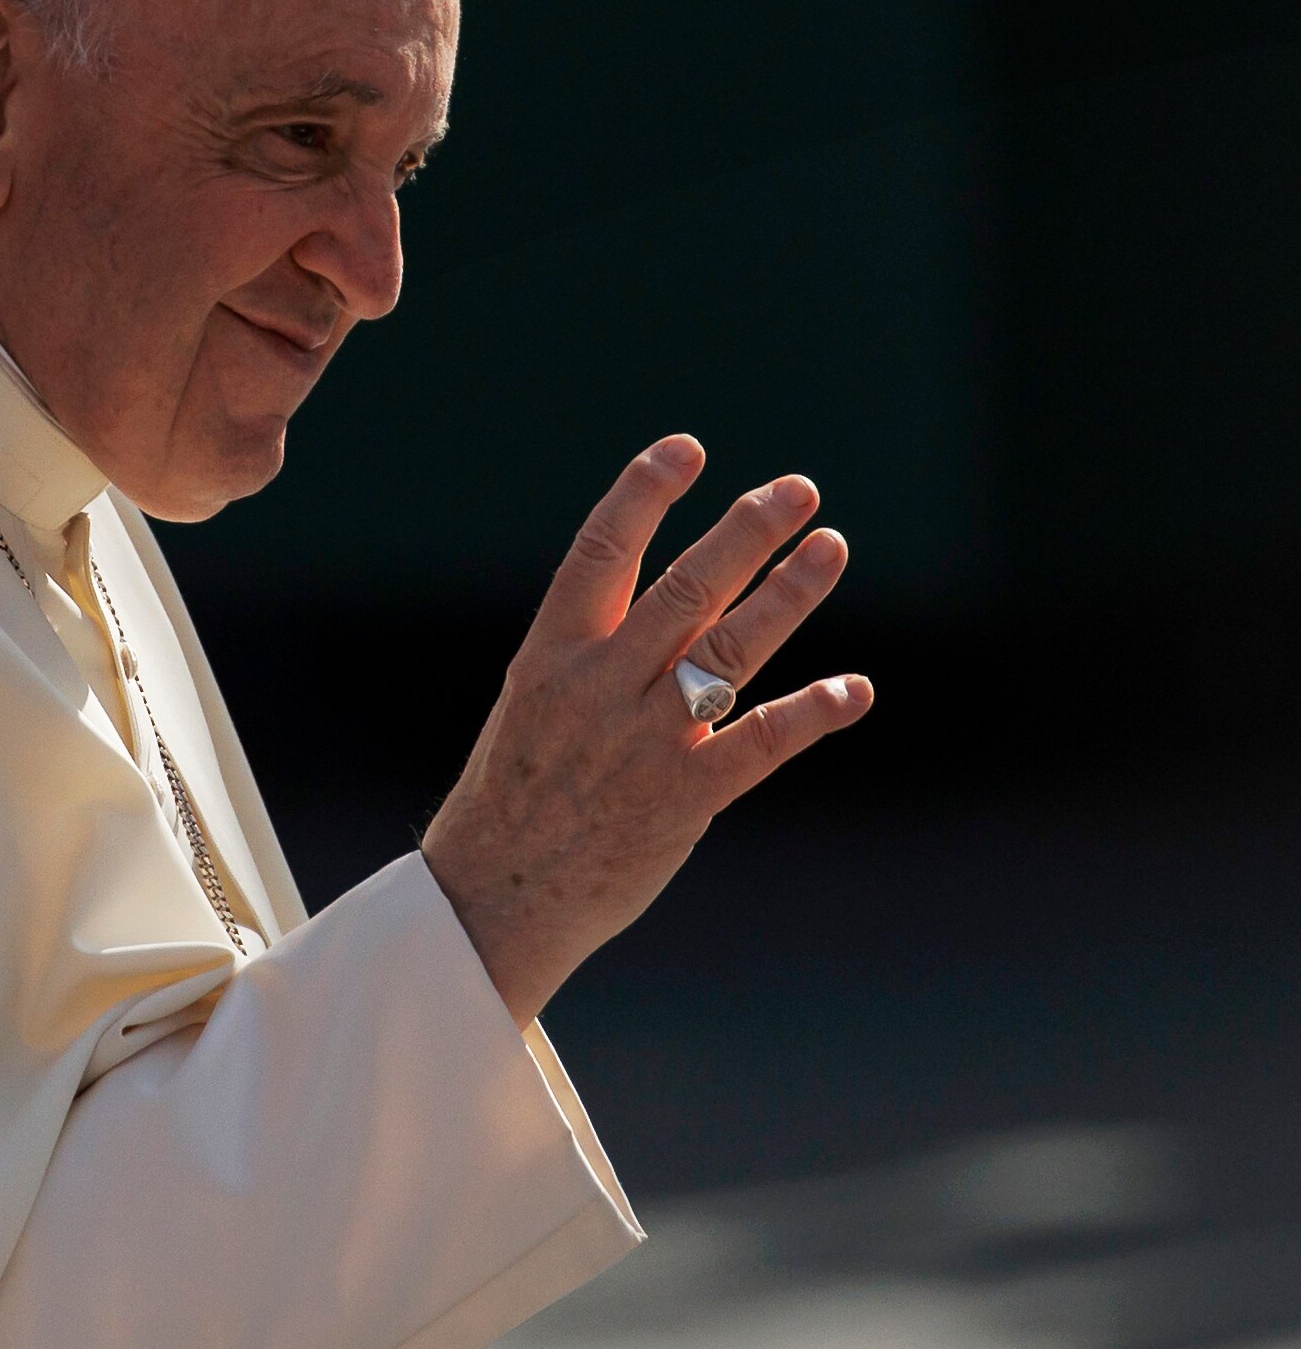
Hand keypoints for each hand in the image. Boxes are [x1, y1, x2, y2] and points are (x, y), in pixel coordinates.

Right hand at [420, 436, 873, 1023]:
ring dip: (789, 596)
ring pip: (729, 651)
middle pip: (684, 589)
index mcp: (550, 657)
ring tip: (831, 546)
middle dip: (745, 532)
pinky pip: (759, 744)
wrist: (495, 899)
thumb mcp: (534, 705)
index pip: (599, 553)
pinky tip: (853, 690)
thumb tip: (674, 597)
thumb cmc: (514, 797)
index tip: (686, 449)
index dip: (644, 495)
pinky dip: (810, 713)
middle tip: (797, 488)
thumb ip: (595, 654)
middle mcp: (597, 688)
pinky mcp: (682, 799)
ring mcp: (642, 742)